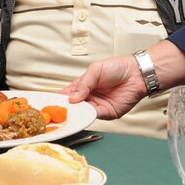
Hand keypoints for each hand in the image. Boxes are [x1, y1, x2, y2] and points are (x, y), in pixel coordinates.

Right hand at [62, 41, 184, 119]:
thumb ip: (83, 84)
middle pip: (73, 106)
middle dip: (64, 110)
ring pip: (82, 113)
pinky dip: (86, 117)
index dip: (58, 98)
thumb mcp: (95, 70)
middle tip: (52, 113)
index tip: (47, 103)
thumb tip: (72, 98)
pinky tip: (80, 115)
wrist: (137, 73)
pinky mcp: (107, 113)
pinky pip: (94, 117)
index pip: (67, 94)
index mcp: (84, 85)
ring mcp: (97, 106)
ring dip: (74, 115)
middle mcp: (89, 98)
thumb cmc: (117, 67)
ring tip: (64, 114)